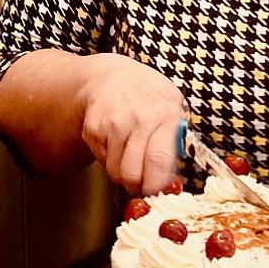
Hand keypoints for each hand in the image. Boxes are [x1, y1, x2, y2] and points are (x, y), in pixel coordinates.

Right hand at [75, 53, 185, 195]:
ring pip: (115, 171)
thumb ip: (175, 139)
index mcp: (164, 114)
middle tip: (142, 184)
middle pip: (132, 173)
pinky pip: (102, 161)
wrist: (111, 76)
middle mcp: (137, 119)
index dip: (156, 183)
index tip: (157, 191)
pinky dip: (109, 161)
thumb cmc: (148, 95)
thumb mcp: (172, 106)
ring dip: (122, 174)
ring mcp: (112, 124)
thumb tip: (173, 178)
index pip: (158, 159)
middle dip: (137, 186)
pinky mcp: (93, 129)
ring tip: (130, 161)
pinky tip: (117, 146)